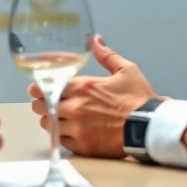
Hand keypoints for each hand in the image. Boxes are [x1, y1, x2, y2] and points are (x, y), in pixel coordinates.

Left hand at [29, 35, 157, 157]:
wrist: (150, 127)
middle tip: (45, 104)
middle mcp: (76, 107)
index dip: (38, 89)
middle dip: (42, 105)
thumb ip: (106, 55)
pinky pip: (62, 141)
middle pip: (43, 107)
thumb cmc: (139, 99)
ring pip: (50, 125)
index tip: (36, 90)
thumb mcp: (126, 70)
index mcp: (83, 87)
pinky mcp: (83, 146)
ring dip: (51, 121)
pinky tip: (68, 132)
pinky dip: (62, 136)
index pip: (47, 88)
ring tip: (57, 118)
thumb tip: (96, 40)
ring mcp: (78, 129)